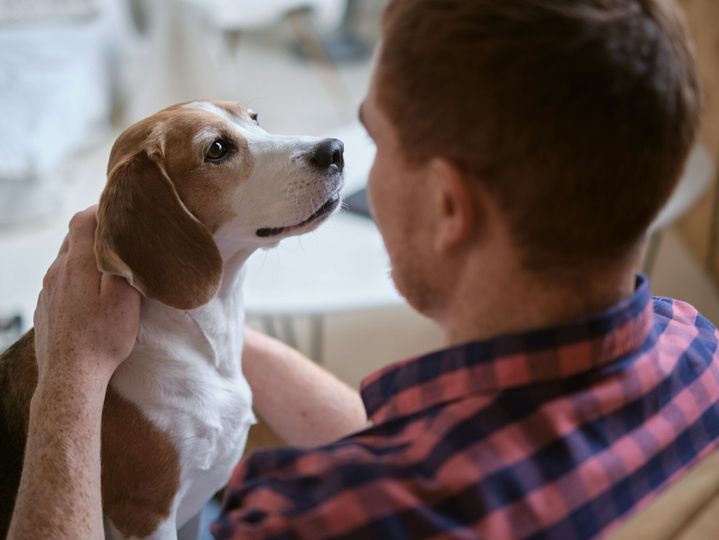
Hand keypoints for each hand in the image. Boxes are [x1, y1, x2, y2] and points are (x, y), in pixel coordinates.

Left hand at [33, 207, 140, 391]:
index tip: (117, 213)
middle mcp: (57, 272)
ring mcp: (47, 291)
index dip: (99, 211)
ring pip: (65, 261)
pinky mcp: (44, 308)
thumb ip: (122, 265)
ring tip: (106, 268)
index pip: (82, 221)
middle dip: (94, 233)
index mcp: (77, 265)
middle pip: (72, 239)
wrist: (70, 377)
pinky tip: (90, 296)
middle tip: (118, 239)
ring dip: (84, 258)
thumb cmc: (103, 339)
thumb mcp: (125, 300)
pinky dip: (75, 279)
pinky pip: (59, 283)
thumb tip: (124, 240)